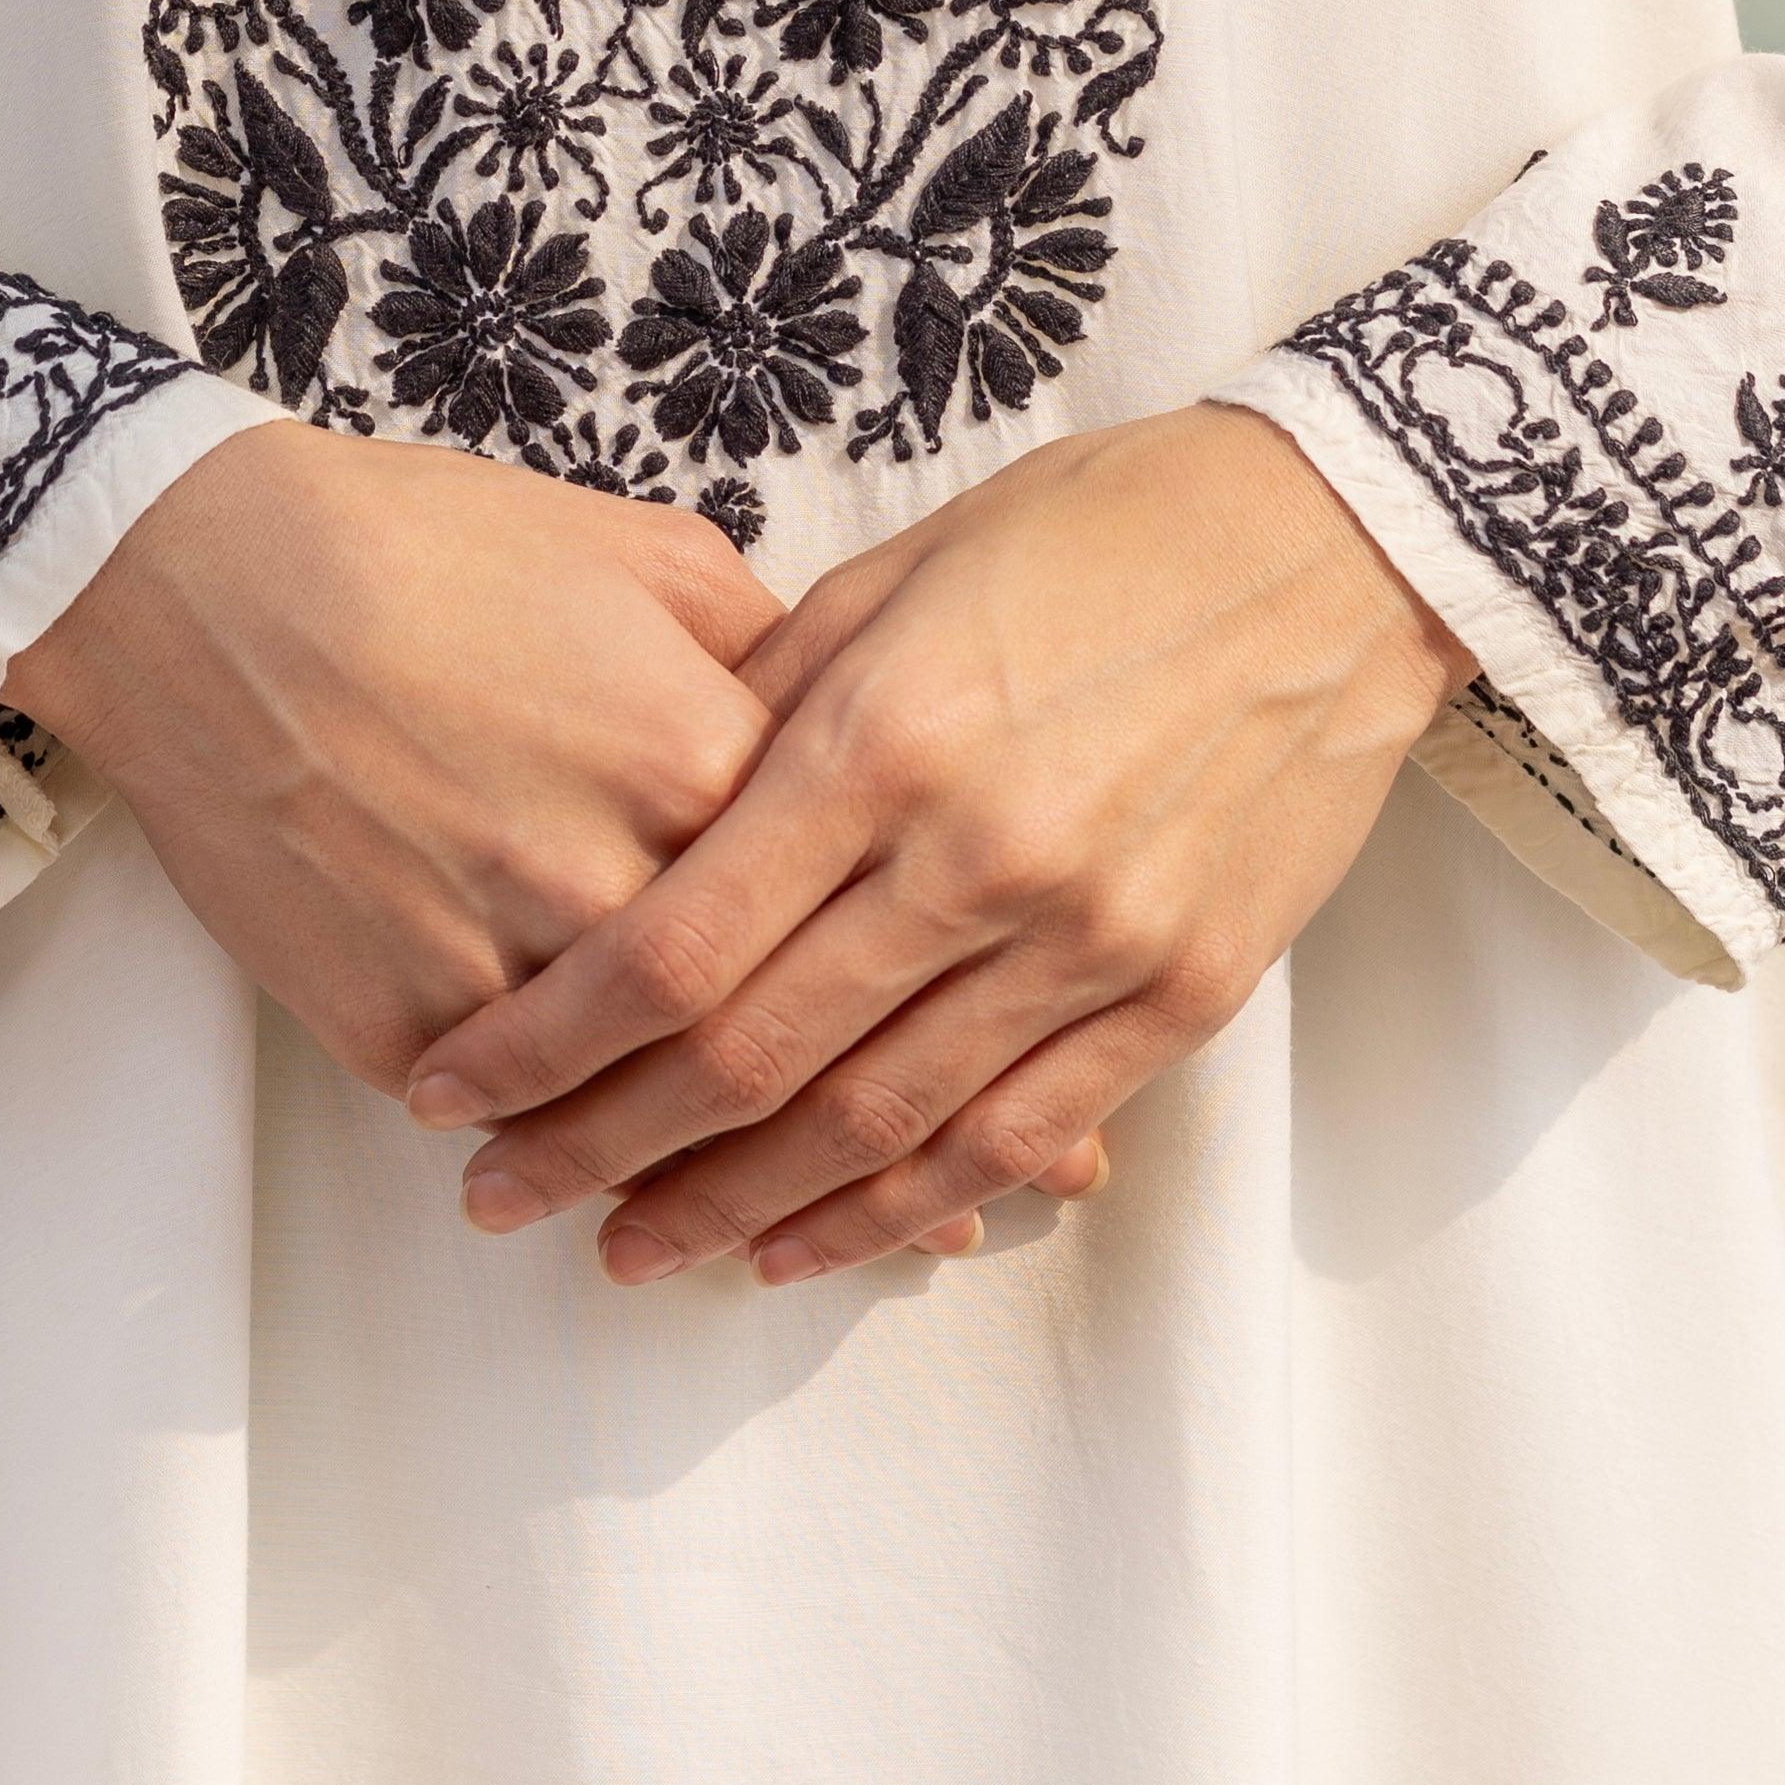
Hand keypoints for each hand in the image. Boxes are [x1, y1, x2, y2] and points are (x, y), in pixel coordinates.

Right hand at [3, 422, 796, 1107]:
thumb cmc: (420, 550)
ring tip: (726, 1181)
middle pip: (748, 1027)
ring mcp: (500, 967)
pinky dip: (543, 1133)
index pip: (834, 897)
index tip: (894, 1009)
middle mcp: (615, 878)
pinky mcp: (395, 1027)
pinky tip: (569, 1133)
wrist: (202, 590)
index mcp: (703, 757)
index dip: (862, 958)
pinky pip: (503, 1117)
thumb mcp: (640, 550)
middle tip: (866, 1170)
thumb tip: (841, 736)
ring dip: (678, 1146)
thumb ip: (769, 648)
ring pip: (631, 1103)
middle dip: (805, 1103)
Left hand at [400, 406, 1465, 1285]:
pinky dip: (904, 1209)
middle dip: (602, 1148)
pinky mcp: (1179, 991)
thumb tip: (644, 829)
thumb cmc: (1093, 534)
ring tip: (631, 1250)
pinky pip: (1017, 1136)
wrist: (1332, 548)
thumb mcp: (894, 579)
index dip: (547, 1041)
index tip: (451, 1091)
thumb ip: (763, 714)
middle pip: (750, 1058)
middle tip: (500, 1201)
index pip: (674, 943)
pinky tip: (806, 1244)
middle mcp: (975, 856)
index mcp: (883, 739)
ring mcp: (1087, 938)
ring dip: (734, 1208)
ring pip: (875, 1125)